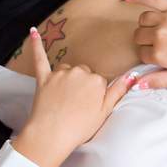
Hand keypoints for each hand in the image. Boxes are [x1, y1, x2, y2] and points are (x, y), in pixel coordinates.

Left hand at [11, 28, 135, 166]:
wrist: (52, 134)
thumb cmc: (80, 127)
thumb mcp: (105, 111)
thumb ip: (119, 91)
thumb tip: (133, 75)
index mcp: (96, 81)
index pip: (99, 81)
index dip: (95, 94)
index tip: (91, 105)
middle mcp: (79, 72)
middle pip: (84, 72)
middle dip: (82, 85)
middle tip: (78, 104)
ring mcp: (60, 74)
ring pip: (67, 69)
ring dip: (68, 79)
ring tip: (65, 99)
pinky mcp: (44, 78)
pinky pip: (40, 58)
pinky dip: (36, 45)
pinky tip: (33, 32)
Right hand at [125, 0, 166, 88]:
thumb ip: (160, 80)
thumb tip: (137, 85)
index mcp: (161, 55)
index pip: (142, 55)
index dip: (150, 58)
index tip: (160, 59)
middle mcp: (159, 35)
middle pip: (139, 37)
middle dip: (145, 42)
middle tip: (160, 46)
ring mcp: (166, 18)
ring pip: (142, 20)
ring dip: (145, 26)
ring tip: (156, 31)